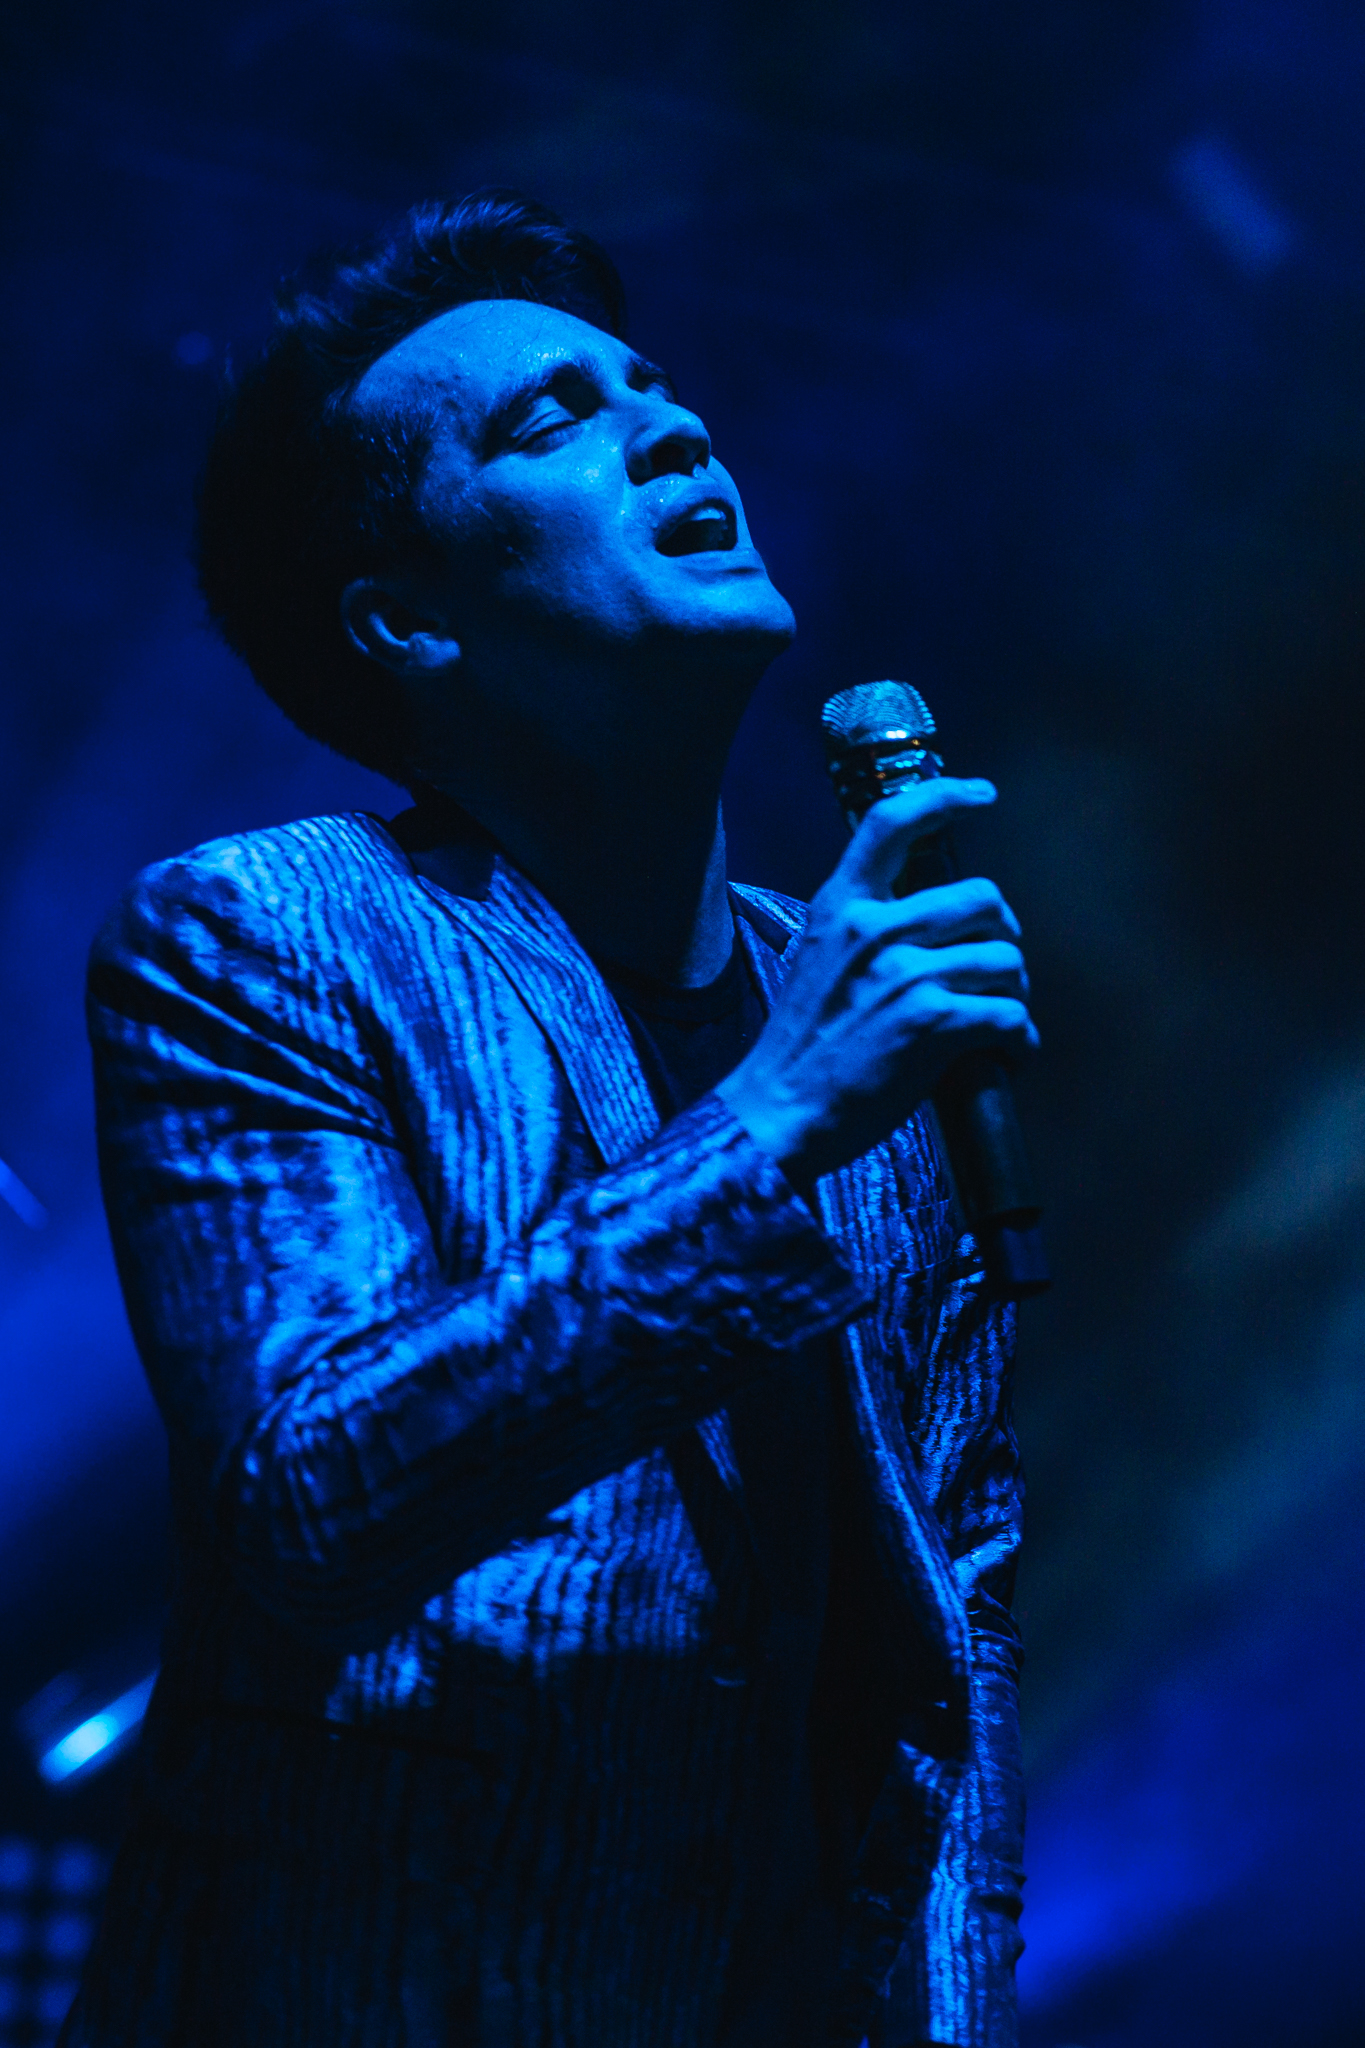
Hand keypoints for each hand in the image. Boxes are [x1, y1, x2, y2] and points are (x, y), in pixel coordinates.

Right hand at [718, 777, 1036, 1184]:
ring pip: (1006, 960)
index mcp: (842, 906)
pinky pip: (1010, 1016)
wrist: (780, 1111)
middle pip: (984, 897)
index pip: (892, 821)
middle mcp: (874, 929)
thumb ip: (866, 925)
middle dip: (1003, 937)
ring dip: (1013, 994)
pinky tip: (1003, 1056)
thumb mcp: (818, 958)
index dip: (945, 795)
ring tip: (996, 1021)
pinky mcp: (932, 1023)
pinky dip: (1018, 1041)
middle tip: (996, 972)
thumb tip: (935, 915)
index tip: (981, 795)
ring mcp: (905, 974)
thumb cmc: (804, 1044)